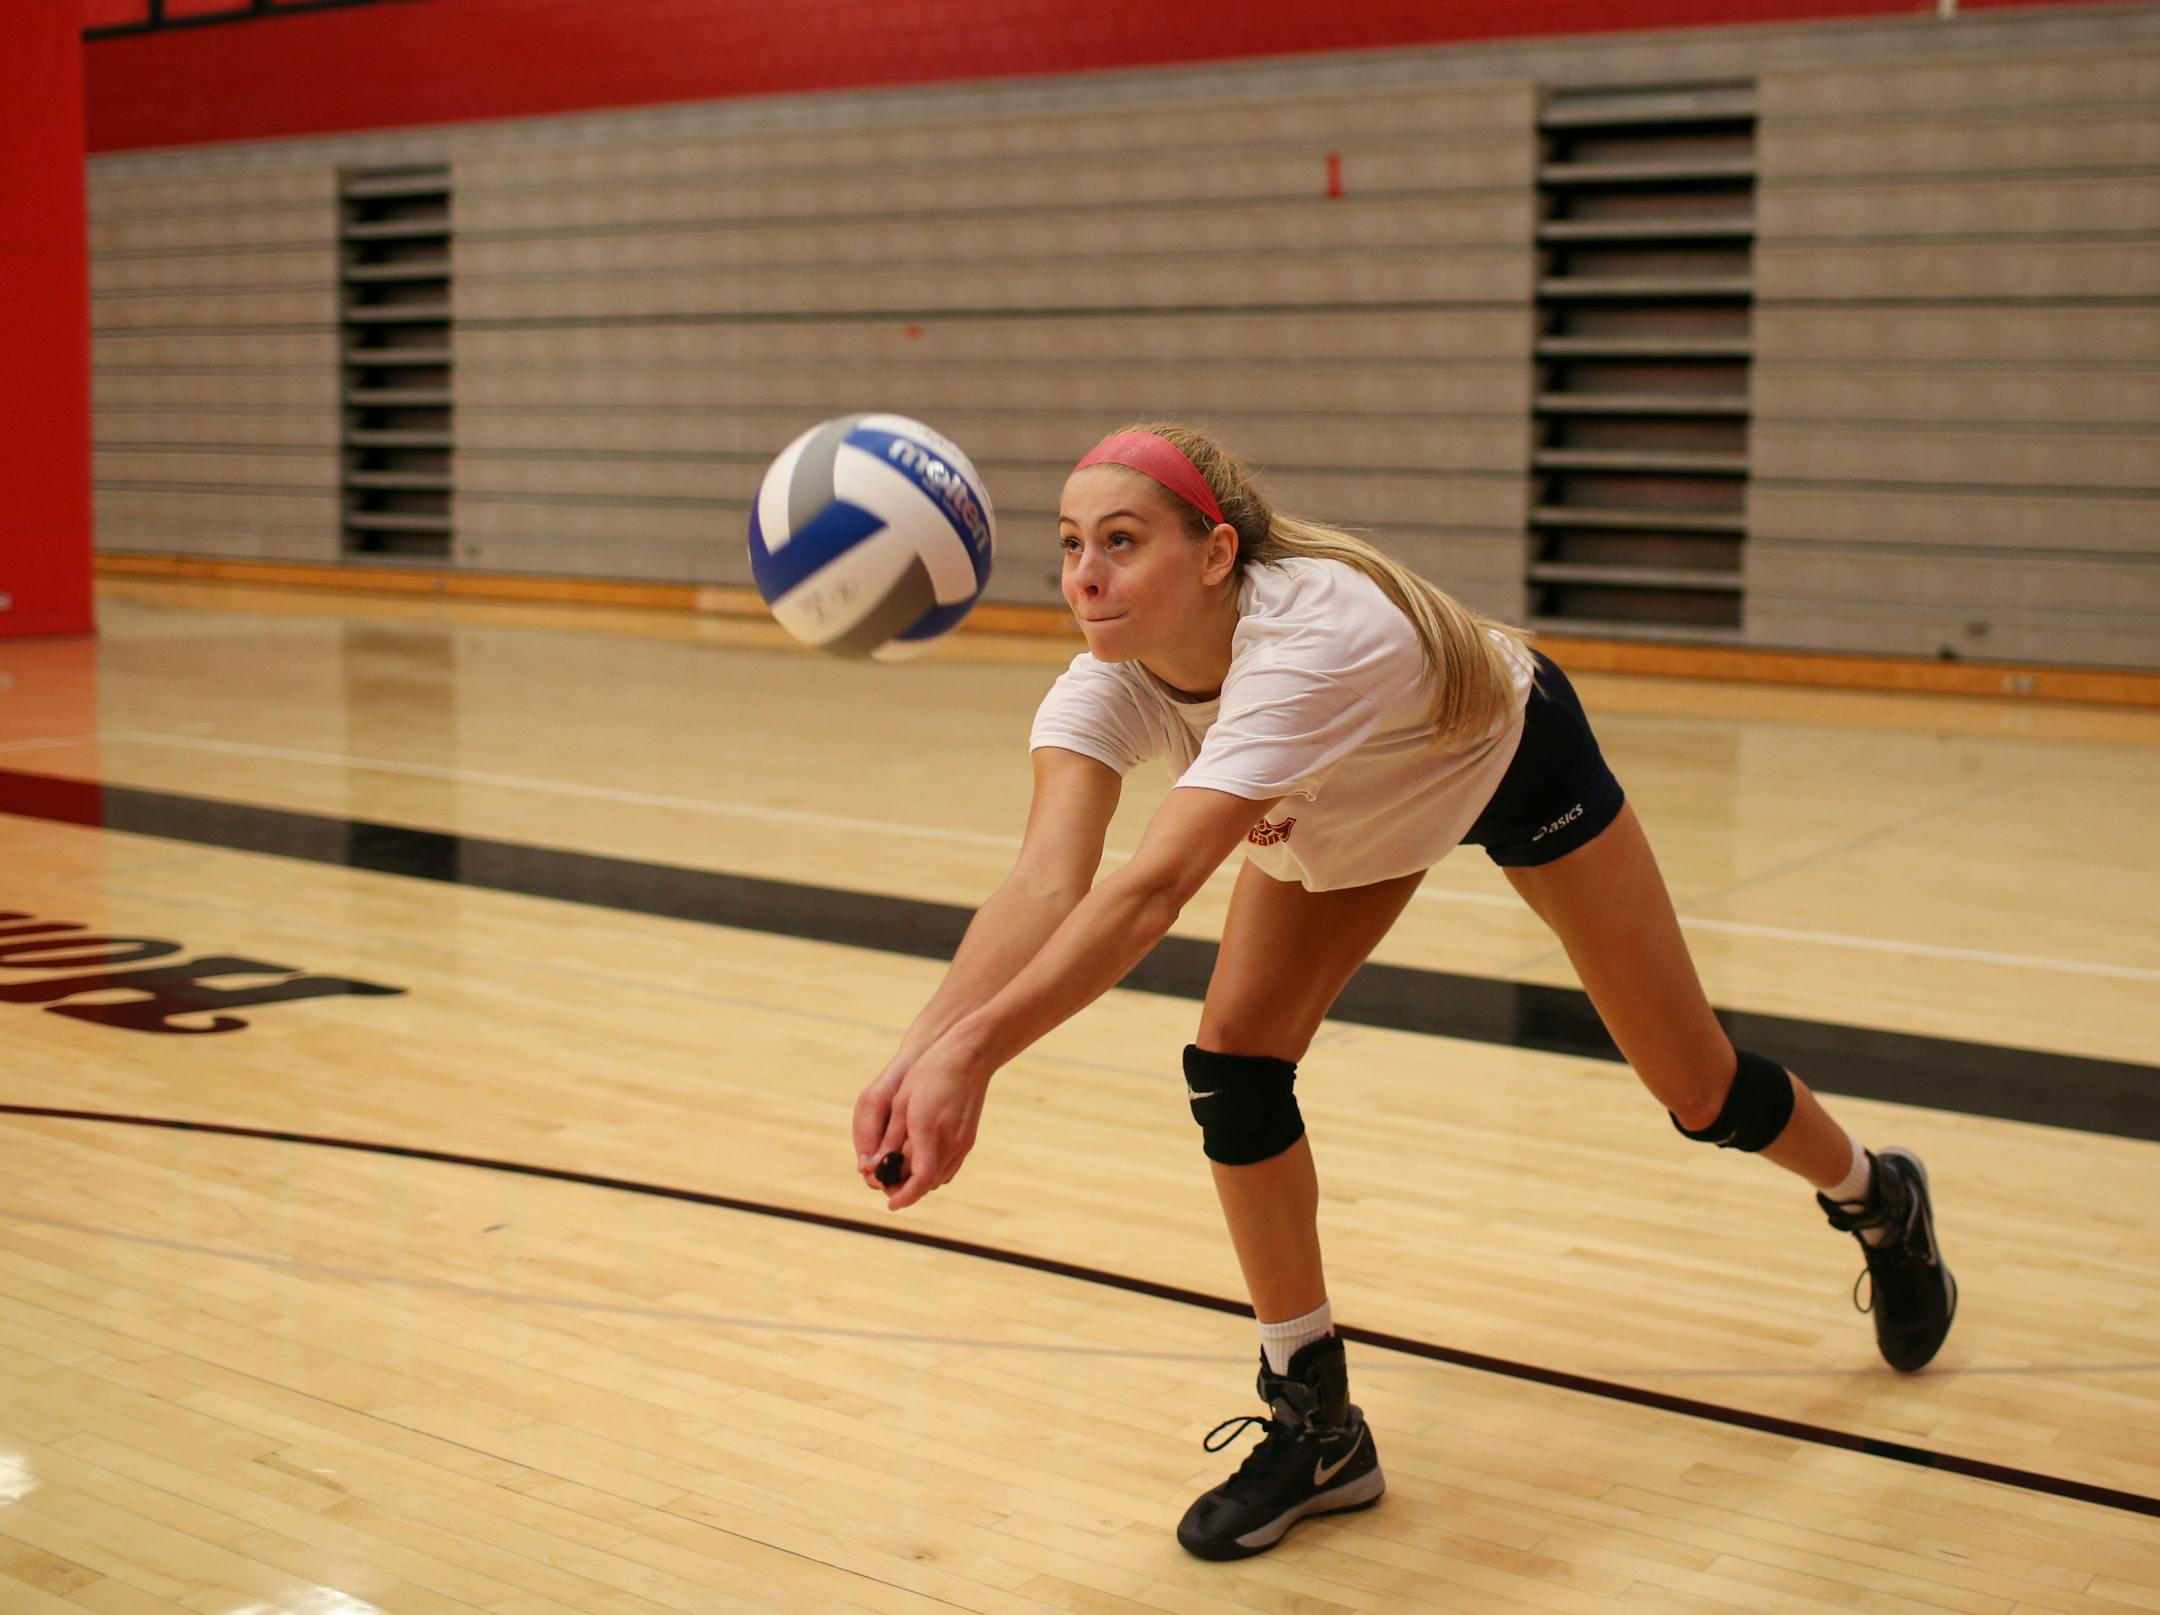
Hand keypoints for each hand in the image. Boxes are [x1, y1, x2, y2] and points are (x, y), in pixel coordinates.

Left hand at [852, 1032, 992, 1210]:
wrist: (968, 1056)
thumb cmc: (930, 1073)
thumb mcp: (902, 1103)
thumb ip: (891, 1139)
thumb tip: (876, 1167)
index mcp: (929, 1131)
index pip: (919, 1180)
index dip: (903, 1197)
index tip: (890, 1203)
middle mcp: (950, 1142)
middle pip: (927, 1184)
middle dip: (906, 1189)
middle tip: (887, 1184)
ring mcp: (962, 1143)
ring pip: (939, 1178)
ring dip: (919, 1181)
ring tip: (900, 1171)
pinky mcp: (968, 1140)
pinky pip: (948, 1167)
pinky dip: (933, 1172)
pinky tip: (920, 1160)